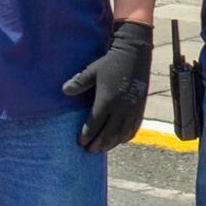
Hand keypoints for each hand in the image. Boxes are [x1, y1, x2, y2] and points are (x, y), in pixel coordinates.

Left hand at [64, 18, 154, 153]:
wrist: (135, 54)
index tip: (80, 143)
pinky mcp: (141, 108)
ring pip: (122, 133)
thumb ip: (78, 82)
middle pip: (109, 133)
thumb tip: (64, 91)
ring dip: (112, 143)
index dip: (87, 135)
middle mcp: (122, 108)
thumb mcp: (92, 71)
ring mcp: (133, 109)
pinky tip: (120, 140)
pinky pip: (134, 127)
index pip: (95, 124)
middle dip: (98, 144)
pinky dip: (126, 136)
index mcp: (107, 101)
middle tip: (89, 151)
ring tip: (102, 149)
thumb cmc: (110, 63)